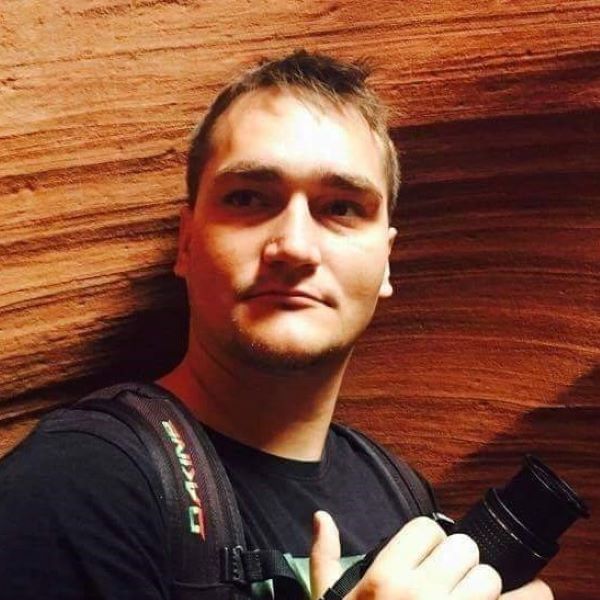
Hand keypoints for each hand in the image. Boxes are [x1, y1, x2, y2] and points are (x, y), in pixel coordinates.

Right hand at [310, 512, 552, 599]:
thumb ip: (324, 560)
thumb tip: (321, 516)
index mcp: (384, 580)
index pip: (426, 529)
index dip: (429, 542)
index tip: (426, 558)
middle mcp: (420, 594)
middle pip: (463, 548)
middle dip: (460, 564)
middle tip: (450, 584)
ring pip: (491, 577)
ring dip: (485, 590)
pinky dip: (531, 598)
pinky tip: (525, 596)